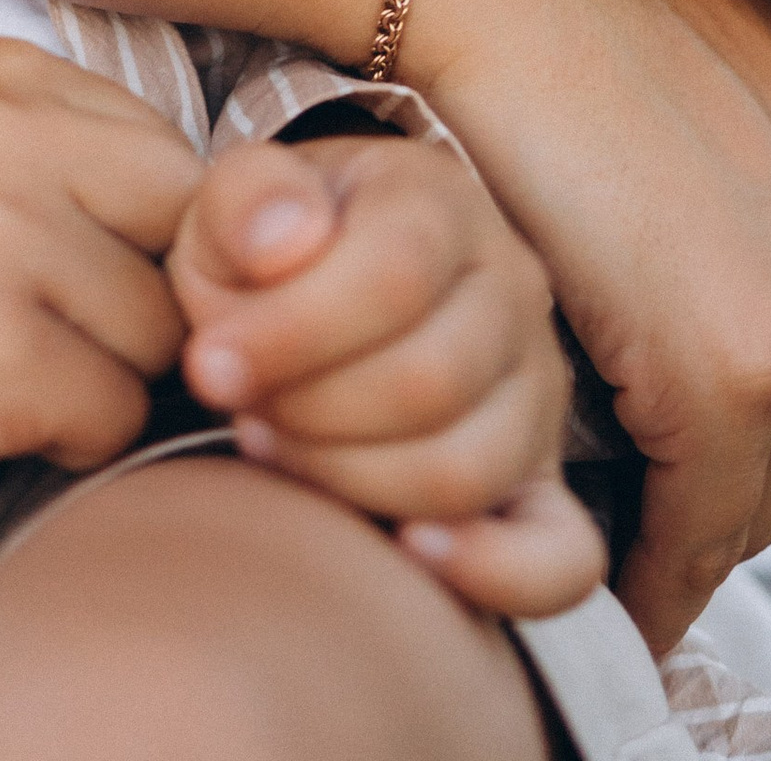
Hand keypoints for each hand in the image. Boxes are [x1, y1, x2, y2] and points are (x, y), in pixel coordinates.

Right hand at [0, 39, 200, 543]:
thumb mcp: (5, 180)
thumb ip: (126, 184)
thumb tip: (306, 249)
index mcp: (2, 72)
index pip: (181, 165)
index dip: (141, 244)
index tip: (45, 267)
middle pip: (188, 243)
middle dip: (143, 308)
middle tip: (28, 324)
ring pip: (163, 337)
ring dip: (106, 382)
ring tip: (0, 365)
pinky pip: (115, 416)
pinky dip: (71, 441)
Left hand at [170, 128, 603, 619]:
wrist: (318, 288)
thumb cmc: (273, 254)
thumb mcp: (237, 204)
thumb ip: (248, 200)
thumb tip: (284, 239)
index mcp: (442, 204)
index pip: (395, 274)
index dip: (291, 333)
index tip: (210, 364)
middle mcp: (512, 292)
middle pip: (429, 380)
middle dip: (308, 410)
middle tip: (241, 408)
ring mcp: (538, 394)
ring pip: (466, 468)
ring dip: (349, 478)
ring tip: (278, 447)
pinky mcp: (543, 487)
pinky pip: (559, 556)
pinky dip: (492, 570)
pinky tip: (409, 551)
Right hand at [399, 0, 770, 651]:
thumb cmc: (605, 18)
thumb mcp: (770, 105)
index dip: (763, 433)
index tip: (691, 467)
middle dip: (731, 483)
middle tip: (633, 500)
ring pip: (760, 497)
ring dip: (689, 525)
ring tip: (608, 531)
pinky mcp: (731, 372)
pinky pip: (699, 529)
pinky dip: (654, 566)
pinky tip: (607, 575)